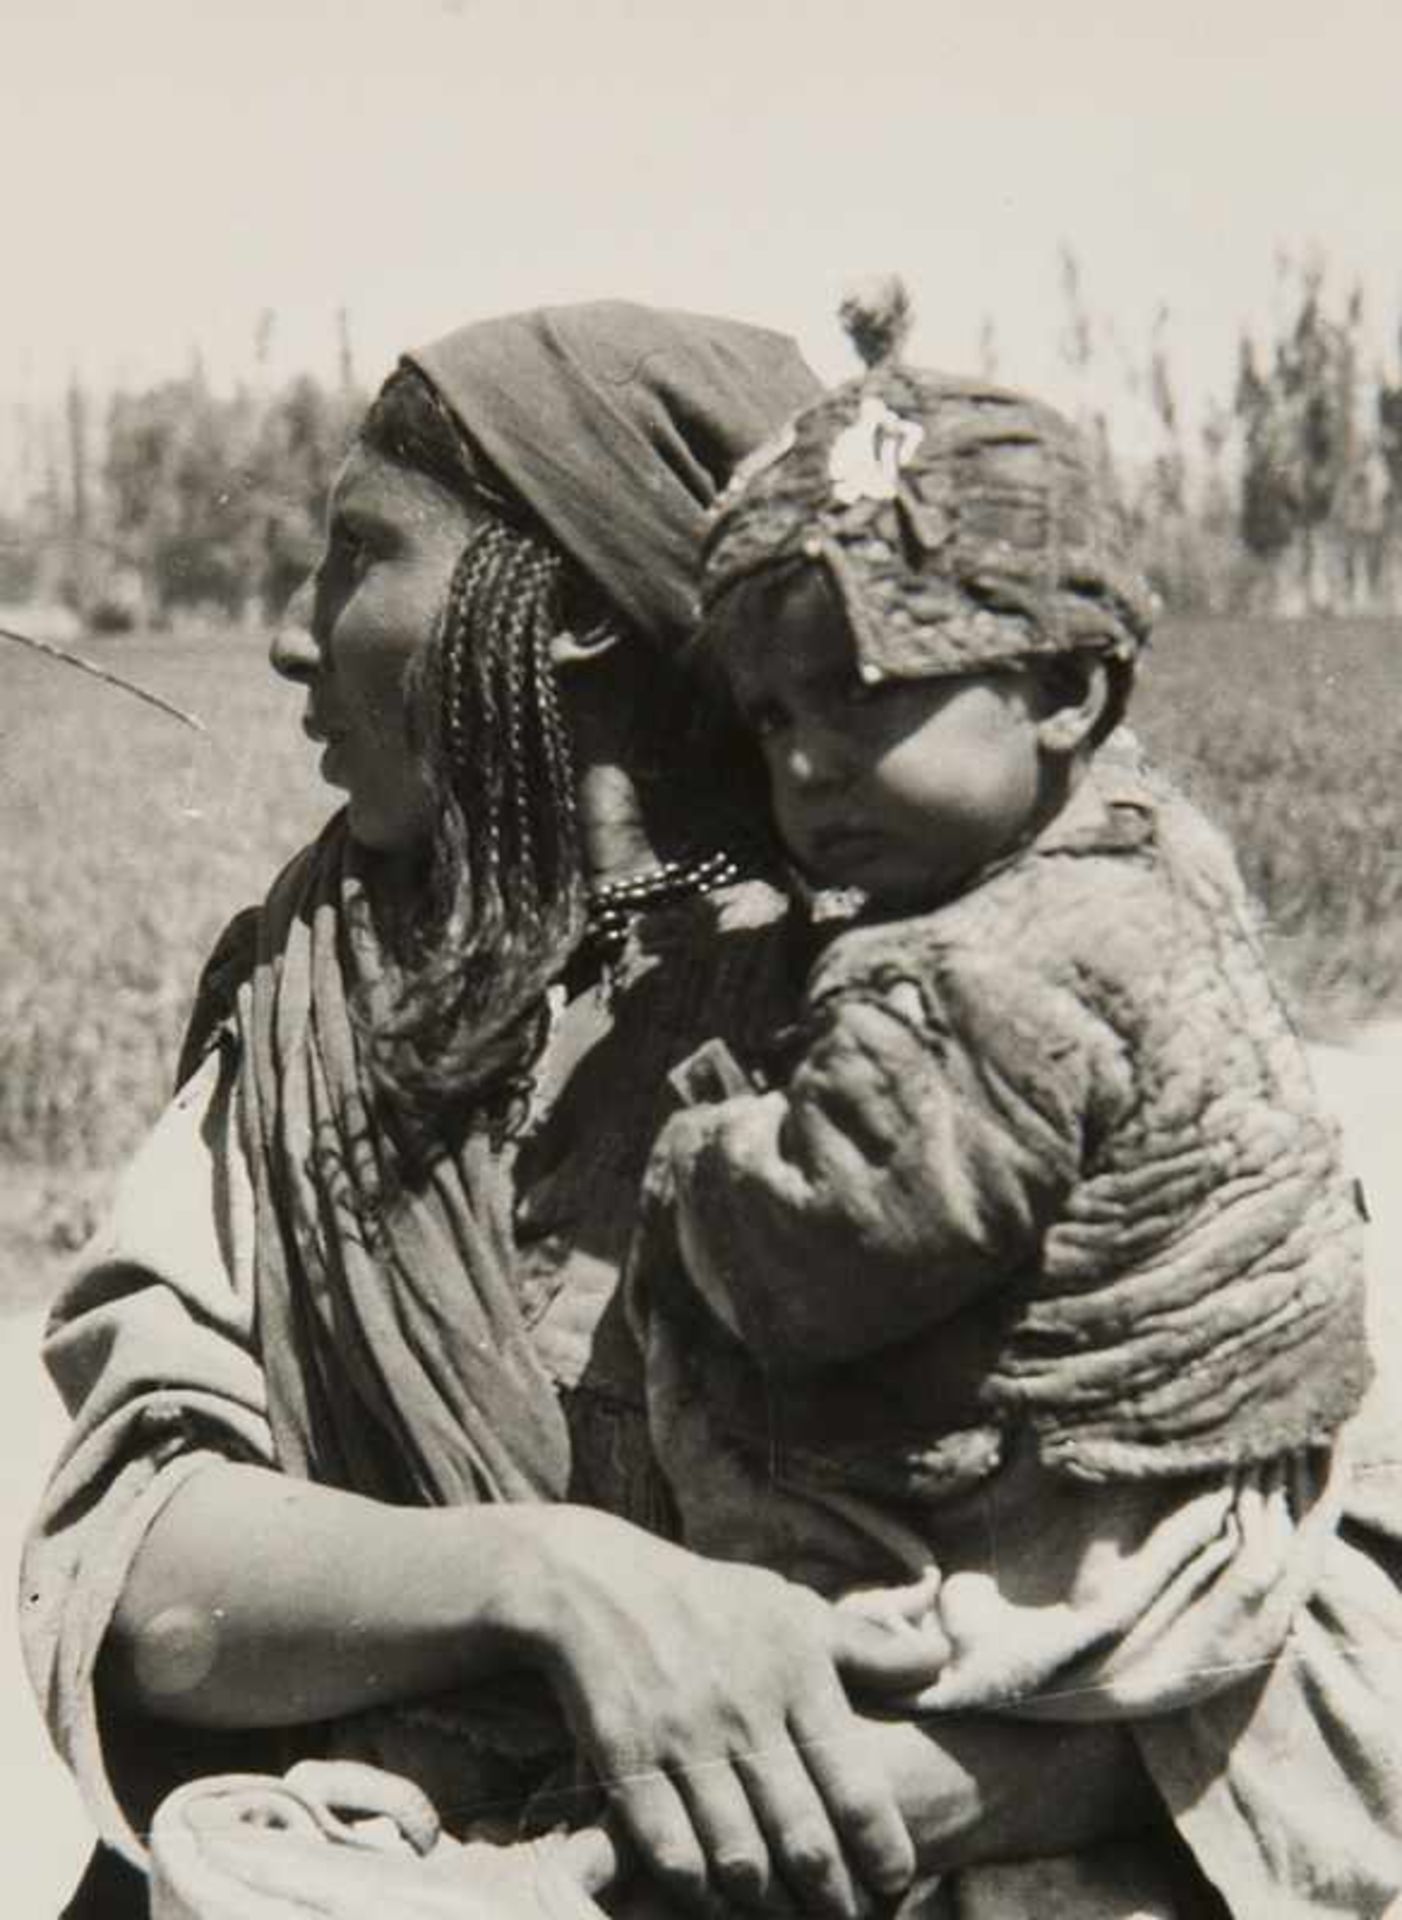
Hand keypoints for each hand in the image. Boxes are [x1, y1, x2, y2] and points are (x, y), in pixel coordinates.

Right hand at [520, 1509, 944, 1916]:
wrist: (599, 1585)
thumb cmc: (710, 1602)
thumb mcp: (792, 1609)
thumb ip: (867, 1648)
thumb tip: (940, 1664)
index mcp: (797, 1671)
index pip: (856, 1786)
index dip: (883, 1851)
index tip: (896, 1883)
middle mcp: (746, 1709)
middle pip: (803, 1839)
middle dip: (830, 1897)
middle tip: (841, 1917)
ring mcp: (684, 1738)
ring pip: (740, 1860)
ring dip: (765, 1902)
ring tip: (780, 1912)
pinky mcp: (627, 1760)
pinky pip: (672, 1855)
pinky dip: (697, 1891)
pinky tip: (711, 1895)